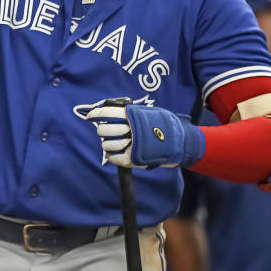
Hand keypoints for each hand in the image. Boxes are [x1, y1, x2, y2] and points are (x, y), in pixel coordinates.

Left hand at [86, 100, 202, 168]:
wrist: (181, 141)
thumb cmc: (163, 125)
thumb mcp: (148, 112)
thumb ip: (130, 112)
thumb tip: (109, 111)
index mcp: (132, 115)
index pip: (106, 113)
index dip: (94, 114)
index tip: (89, 116)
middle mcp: (131, 129)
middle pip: (104, 130)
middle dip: (102, 131)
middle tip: (105, 131)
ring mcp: (132, 144)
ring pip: (107, 145)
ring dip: (107, 145)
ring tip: (112, 143)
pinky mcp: (134, 159)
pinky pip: (114, 158)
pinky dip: (111, 156)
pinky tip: (114, 154)